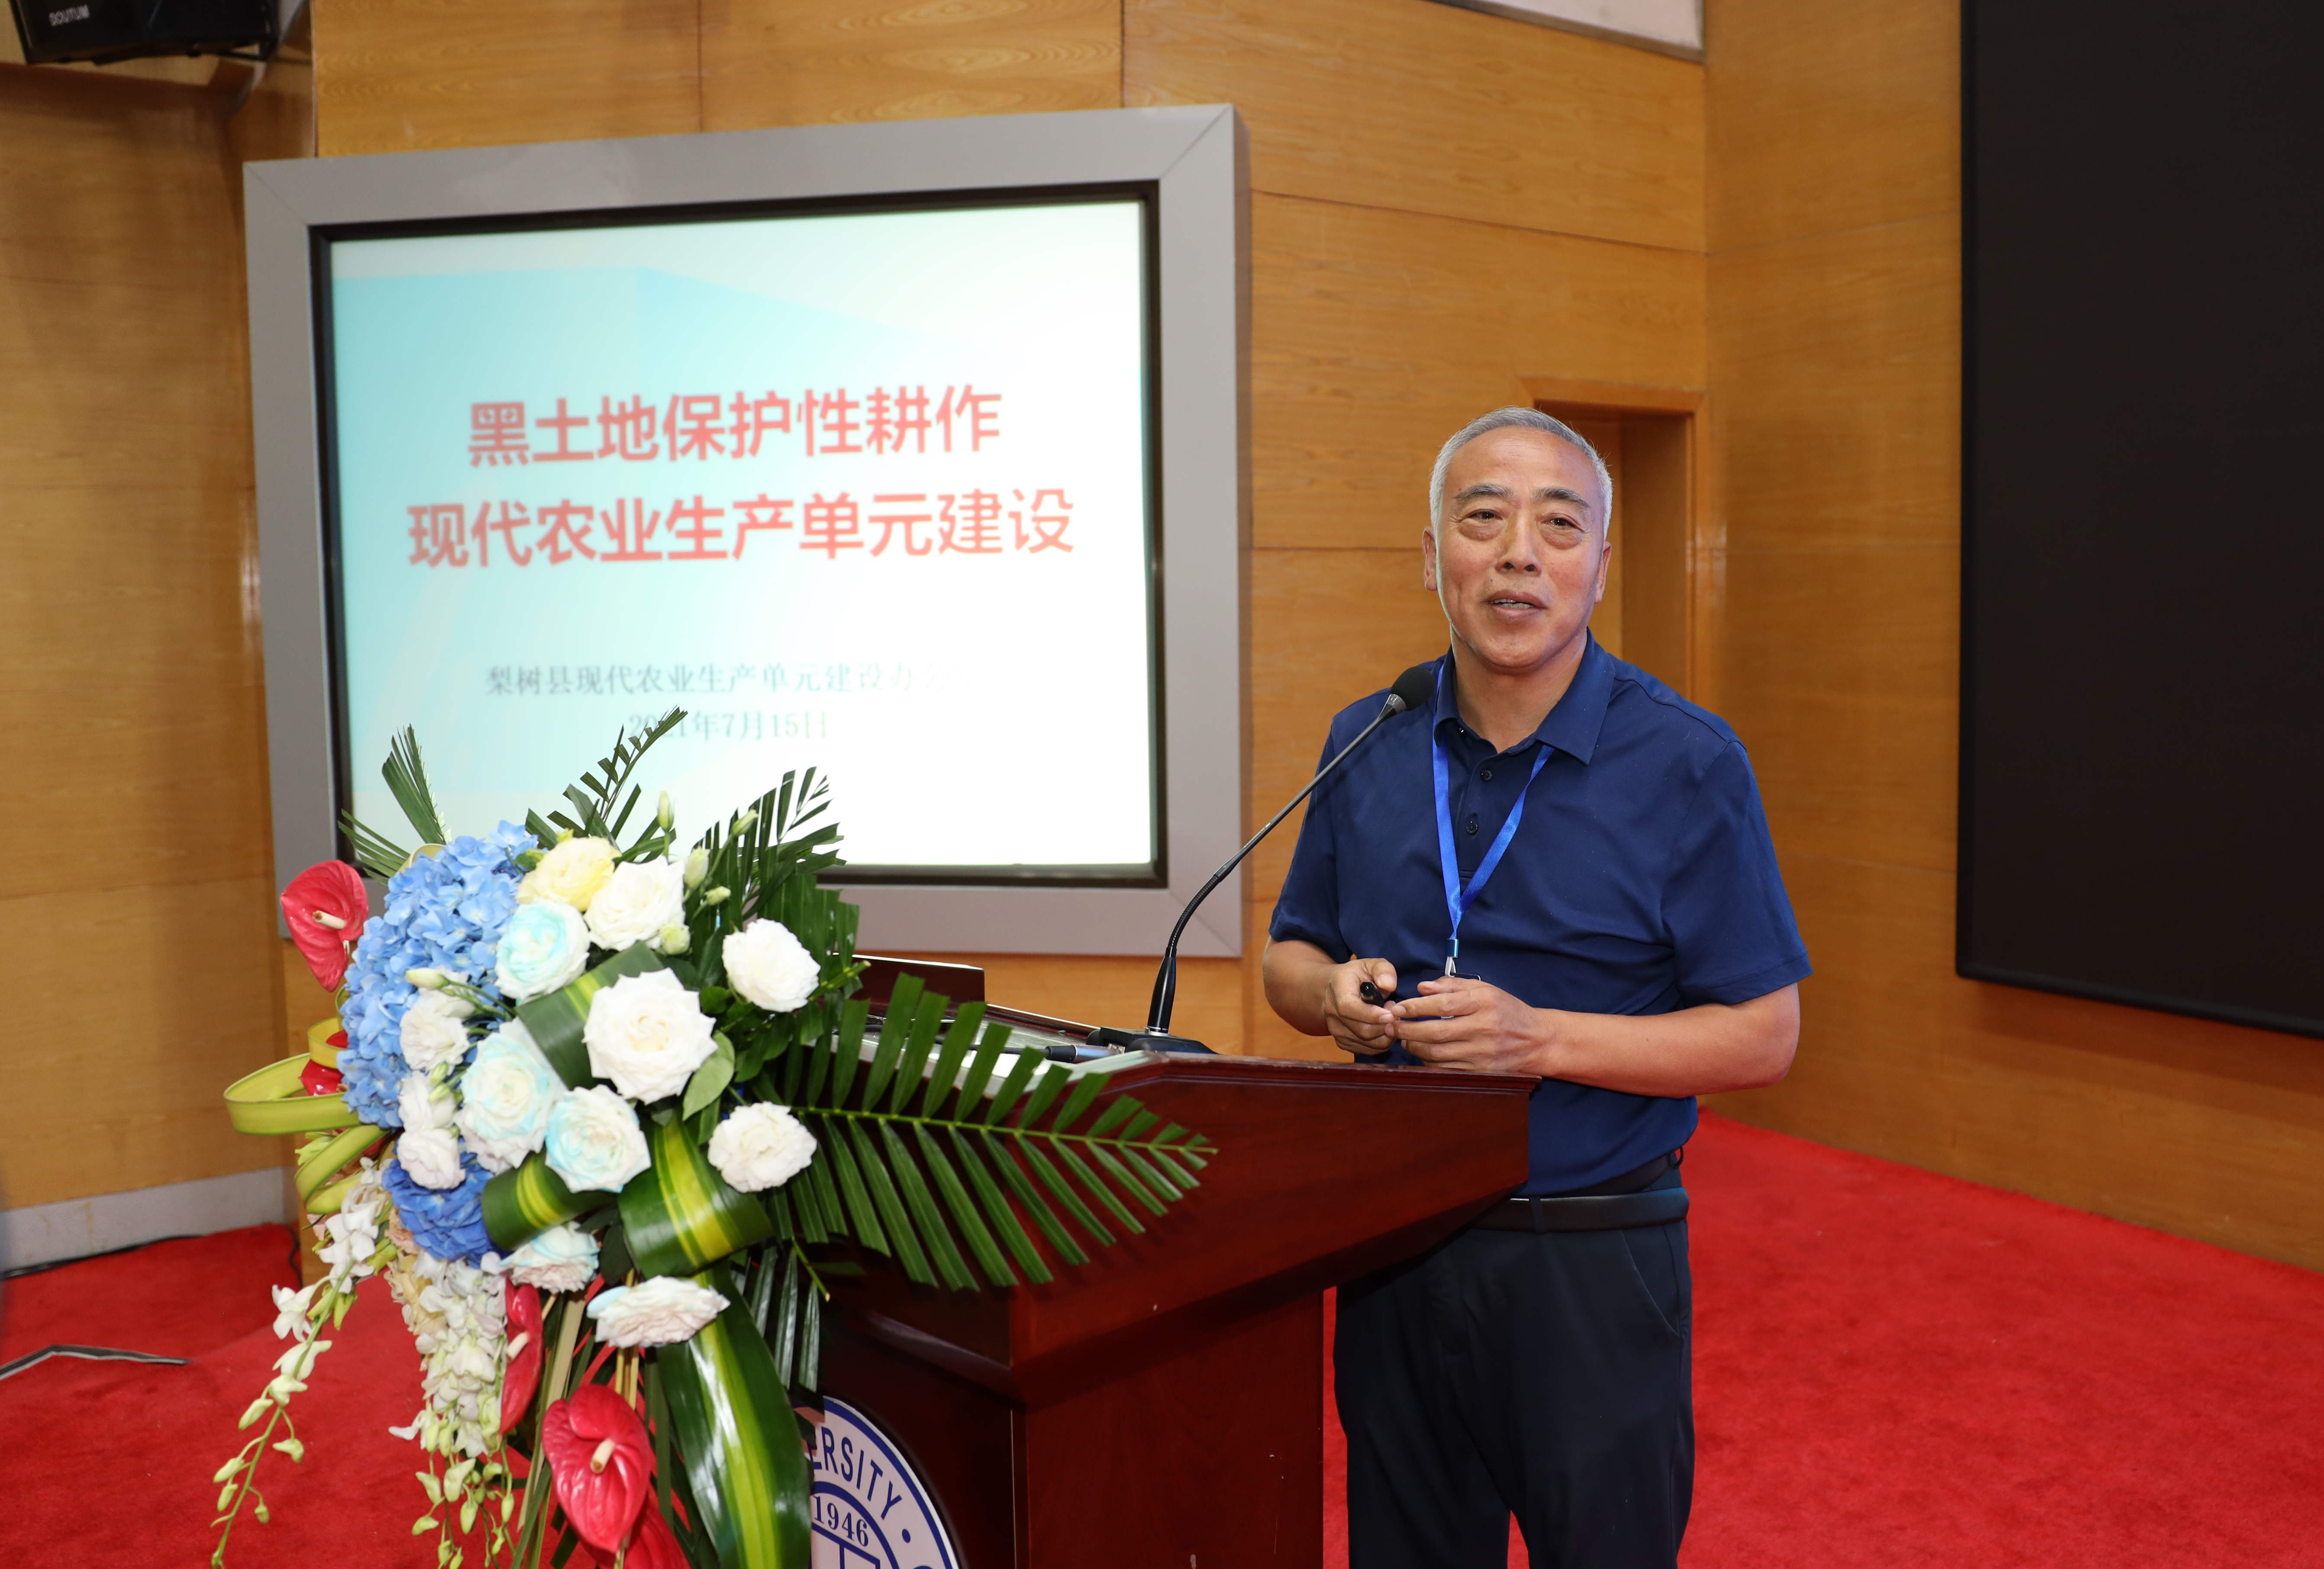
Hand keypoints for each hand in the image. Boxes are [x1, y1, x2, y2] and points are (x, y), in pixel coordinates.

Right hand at [1321, 957, 1398, 1056]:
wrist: (1336, 990)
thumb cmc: (1357, 976)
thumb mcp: (1370, 964)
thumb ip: (1382, 970)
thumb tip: (1389, 985)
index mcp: (1337, 990)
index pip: (1349, 1008)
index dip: (1371, 1015)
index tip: (1391, 1014)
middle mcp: (1332, 1013)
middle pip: (1362, 1030)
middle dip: (1385, 1024)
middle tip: (1396, 1011)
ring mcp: (1336, 1031)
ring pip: (1367, 1043)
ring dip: (1386, 1034)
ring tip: (1390, 1018)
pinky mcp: (1343, 1043)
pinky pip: (1368, 1050)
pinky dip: (1382, 1042)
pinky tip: (1384, 1028)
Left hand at [1389, 976, 1546, 1074]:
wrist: (1536, 1040)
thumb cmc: (1507, 1010)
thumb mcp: (1484, 990)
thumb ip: (1452, 986)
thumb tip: (1422, 987)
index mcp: (1483, 1003)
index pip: (1441, 1005)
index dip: (1414, 1007)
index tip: (1397, 1007)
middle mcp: (1483, 1028)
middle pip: (1435, 1032)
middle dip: (1407, 1030)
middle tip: (1391, 1026)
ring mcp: (1482, 1052)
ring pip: (1437, 1054)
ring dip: (1414, 1047)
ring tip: (1403, 1039)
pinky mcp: (1481, 1071)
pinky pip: (1447, 1069)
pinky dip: (1428, 1062)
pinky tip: (1421, 1054)